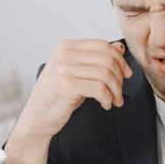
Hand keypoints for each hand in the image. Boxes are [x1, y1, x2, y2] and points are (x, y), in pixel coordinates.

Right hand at [15, 40, 131, 141]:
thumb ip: (95, 59)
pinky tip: (105, 105)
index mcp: (67, 46)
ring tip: (113, 101)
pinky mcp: (66, 86)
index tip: (127, 74)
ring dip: (115, 91)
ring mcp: (64, 69)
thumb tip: (120, 47)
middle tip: (120, 94)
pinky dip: (107, 98)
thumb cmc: (59, 96)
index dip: (120, 60)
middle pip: (107, 59)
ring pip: (105, 74)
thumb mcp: (77, 72)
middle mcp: (64, 54)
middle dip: (119, 78)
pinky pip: (99, 88)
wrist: (37, 118)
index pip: (103, 45)